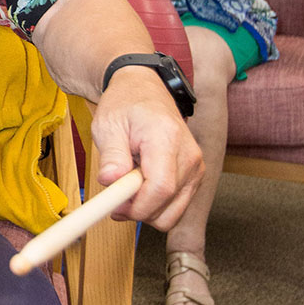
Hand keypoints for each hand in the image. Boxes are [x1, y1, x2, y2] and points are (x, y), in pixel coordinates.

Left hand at [90, 66, 204, 229]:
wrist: (145, 91)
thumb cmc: (126, 105)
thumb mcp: (108, 125)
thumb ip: (111, 155)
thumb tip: (111, 181)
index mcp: (166, 139)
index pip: (161, 188)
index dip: (137, 206)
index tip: (115, 207)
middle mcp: (189, 156)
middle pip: (168, 206)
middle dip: (138, 210)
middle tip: (115, 194)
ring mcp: (195, 168)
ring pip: (173, 213)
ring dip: (146, 209)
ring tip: (127, 185)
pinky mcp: (194, 176)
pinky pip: (176, 206)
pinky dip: (155, 205)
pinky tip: (140, 185)